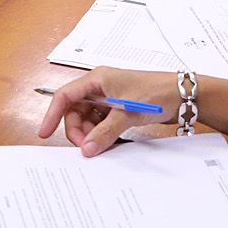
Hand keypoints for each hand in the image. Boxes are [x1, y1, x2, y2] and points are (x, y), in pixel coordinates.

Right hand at [36, 67, 177, 156]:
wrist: (183, 95)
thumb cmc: (156, 93)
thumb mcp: (127, 113)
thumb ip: (104, 132)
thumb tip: (87, 148)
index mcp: (97, 79)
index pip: (65, 96)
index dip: (52, 114)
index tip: (45, 133)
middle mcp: (100, 86)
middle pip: (75, 110)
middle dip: (77, 130)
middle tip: (86, 147)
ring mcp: (109, 97)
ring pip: (87, 118)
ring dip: (90, 133)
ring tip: (100, 146)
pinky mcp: (118, 108)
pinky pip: (100, 123)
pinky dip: (101, 133)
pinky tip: (108, 142)